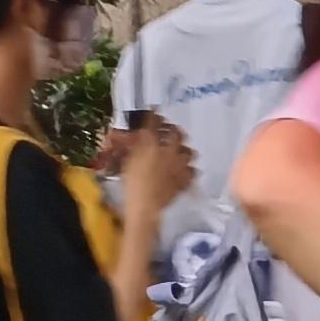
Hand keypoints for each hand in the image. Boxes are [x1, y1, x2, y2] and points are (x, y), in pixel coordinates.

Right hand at [111, 117, 193, 239]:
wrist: (145, 207)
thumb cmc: (131, 184)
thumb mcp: (127, 161)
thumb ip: (133, 146)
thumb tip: (136, 136)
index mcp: (151, 143)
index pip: (154, 122)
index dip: (154, 116)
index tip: (153, 113)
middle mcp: (169, 150)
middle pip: (177, 133)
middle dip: (173, 130)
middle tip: (168, 131)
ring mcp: (180, 165)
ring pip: (189, 151)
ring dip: (184, 150)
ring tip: (178, 152)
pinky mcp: (186, 180)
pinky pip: (192, 170)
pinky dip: (188, 169)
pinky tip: (183, 171)